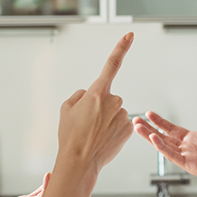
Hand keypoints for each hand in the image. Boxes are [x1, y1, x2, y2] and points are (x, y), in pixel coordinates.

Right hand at [57, 33, 134, 172]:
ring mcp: (123, 115)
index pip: (112, 64)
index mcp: (97, 92)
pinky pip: (120, 124)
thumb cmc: (70, 136)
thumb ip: (79, 95)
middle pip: (108, 97)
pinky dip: (113, 130)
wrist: (79, 161)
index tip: (130, 35)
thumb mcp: (66, 108)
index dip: (121, 47)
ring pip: (115, 112)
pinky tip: (103, 139)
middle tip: (87, 123)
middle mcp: (113, 101)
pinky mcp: (129, 129)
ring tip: (93, 134)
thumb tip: (88, 95)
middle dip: (100, 106)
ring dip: (106, 120)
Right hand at [133, 101, 196, 185]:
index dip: (160, 122)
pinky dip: (162, 147)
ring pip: (164, 146)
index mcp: (196, 139)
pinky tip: (154, 138)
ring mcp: (189, 158)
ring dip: (150, 137)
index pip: (172, 129)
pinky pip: (173, 156)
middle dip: (149, 129)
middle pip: (164, 137)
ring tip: (138, 127)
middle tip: (136, 121)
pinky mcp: (191, 166)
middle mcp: (190, 148)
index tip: (149, 115)